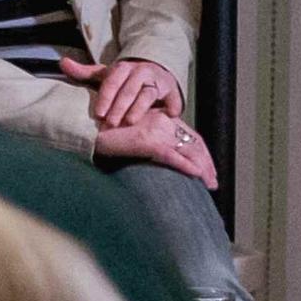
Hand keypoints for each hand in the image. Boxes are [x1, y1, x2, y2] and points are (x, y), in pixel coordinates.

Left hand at [63, 54, 181, 133]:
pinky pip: (173, 99)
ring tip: (130, 122)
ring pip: (148, 94)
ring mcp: (157, 81)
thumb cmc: (123, 78)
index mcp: (123, 68)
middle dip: (119, 107)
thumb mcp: (105, 74)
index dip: (105, 97)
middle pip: (129, 90)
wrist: (152, 70)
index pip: (112, 82)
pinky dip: (172, 107)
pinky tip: (168, 115)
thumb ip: (84, 72)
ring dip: (139, 108)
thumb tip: (62, 63)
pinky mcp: (172, 90)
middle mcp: (140, 72)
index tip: (98, 113)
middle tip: (110, 123)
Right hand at [94, 109, 217, 188]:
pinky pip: (172, 156)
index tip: (207, 168)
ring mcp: (156, 130)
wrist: (87, 125)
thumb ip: (148, 141)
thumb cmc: (105, 131)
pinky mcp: (147, 140)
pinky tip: (197, 175)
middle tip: (213, 180)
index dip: (201, 152)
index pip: (189, 135)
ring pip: (187, 150)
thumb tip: (160, 156)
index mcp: (160, 117)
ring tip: (209, 183)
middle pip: (193, 142)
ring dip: (202, 168)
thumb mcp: (132, 134)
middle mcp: (162, 121)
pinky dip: (187, 166)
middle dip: (206, 162)